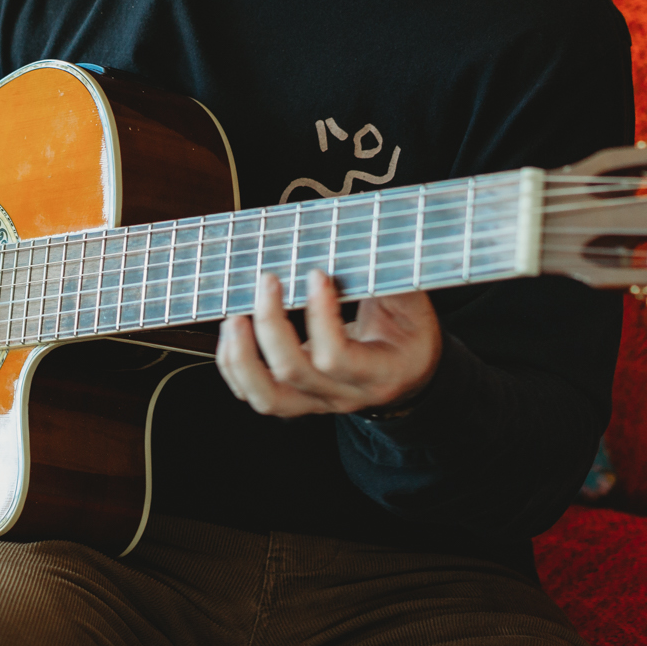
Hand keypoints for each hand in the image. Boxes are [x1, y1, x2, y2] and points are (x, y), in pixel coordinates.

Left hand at [217, 270, 440, 416]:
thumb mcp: (413, 306)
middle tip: (268, 281)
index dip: (320, 316)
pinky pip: (255, 394)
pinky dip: (233, 367)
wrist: (408, 373)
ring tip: (235, 318)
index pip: (336, 357)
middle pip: (294, 372)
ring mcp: (316, 401)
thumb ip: (390, 280)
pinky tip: (233, 334)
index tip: (316, 275)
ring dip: (241, 357)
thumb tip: (365, 244)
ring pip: (267, 397)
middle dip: (270, 324)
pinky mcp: (296, 399)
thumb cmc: (409, 335)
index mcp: (378, 374)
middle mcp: (344, 395)